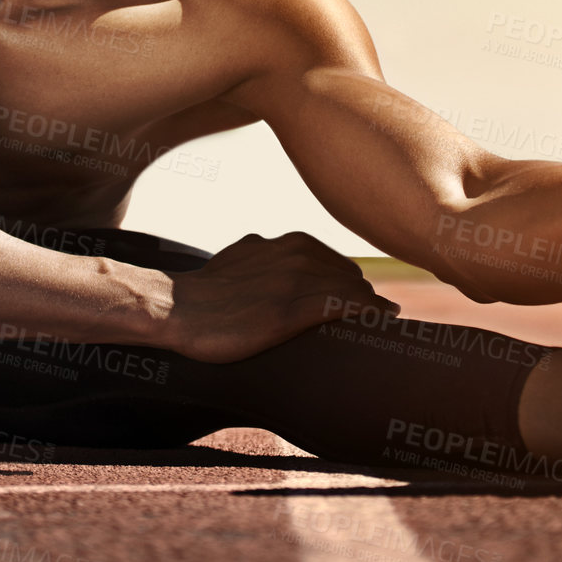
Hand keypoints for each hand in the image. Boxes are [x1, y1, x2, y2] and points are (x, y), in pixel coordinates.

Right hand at [158, 232, 399, 362]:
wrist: (177, 307)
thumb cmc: (209, 290)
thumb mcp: (246, 257)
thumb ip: (273, 256)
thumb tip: (286, 262)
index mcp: (290, 241)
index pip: (338, 263)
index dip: (352, 284)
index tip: (362, 303)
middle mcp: (297, 253)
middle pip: (352, 275)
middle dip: (365, 294)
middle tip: (378, 316)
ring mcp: (295, 281)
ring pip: (354, 288)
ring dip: (372, 304)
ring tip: (384, 320)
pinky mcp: (289, 311)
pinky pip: (344, 305)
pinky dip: (369, 311)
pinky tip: (384, 318)